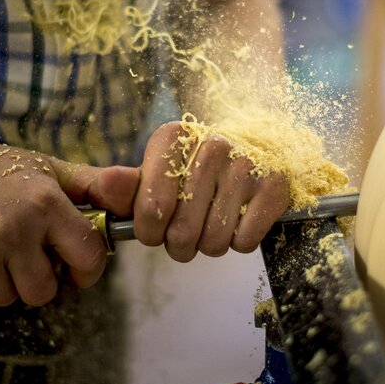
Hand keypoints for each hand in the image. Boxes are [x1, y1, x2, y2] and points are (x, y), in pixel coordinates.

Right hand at [0, 139, 138, 305]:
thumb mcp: (46, 168)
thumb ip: (93, 186)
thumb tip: (136, 192)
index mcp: (46, 203)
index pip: (89, 256)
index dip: (88, 269)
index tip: (76, 266)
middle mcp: (16, 229)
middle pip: (46, 291)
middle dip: (40, 280)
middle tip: (26, 255)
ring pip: (10, 299)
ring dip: (5, 282)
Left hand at [133, 121, 289, 260]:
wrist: (252, 148)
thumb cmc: (193, 169)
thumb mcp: (154, 172)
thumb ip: (123, 188)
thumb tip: (109, 186)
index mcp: (173, 138)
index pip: (150, 210)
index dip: (150, 232)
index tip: (156, 227)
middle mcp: (212, 145)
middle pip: (182, 233)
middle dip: (179, 244)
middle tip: (186, 231)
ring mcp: (247, 164)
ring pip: (214, 242)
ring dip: (209, 245)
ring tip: (211, 224)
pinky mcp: (275, 185)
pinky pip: (245, 241)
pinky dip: (239, 241)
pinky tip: (238, 218)